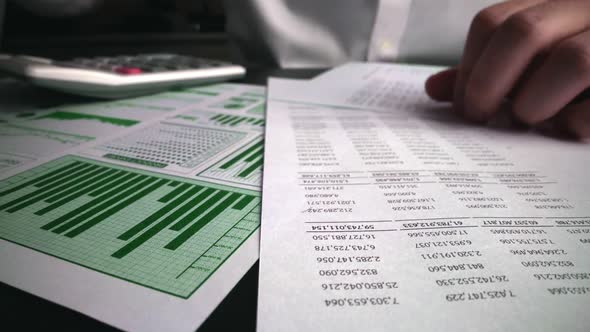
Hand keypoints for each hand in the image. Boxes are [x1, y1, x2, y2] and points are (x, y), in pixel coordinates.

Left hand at [425, 0, 589, 138]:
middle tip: (480, 117)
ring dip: (536, 102)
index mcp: (558, 6)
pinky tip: (568, 131)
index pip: (493, 22)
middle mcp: (588, 10)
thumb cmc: (574, 81)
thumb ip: (490, 75)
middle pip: (522, 32)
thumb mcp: (533, 67)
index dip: (469, 66)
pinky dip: (579, 122)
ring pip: (573, 60)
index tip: (463, 105)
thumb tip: (434, 89)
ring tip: (530, 121)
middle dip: (489, 83)